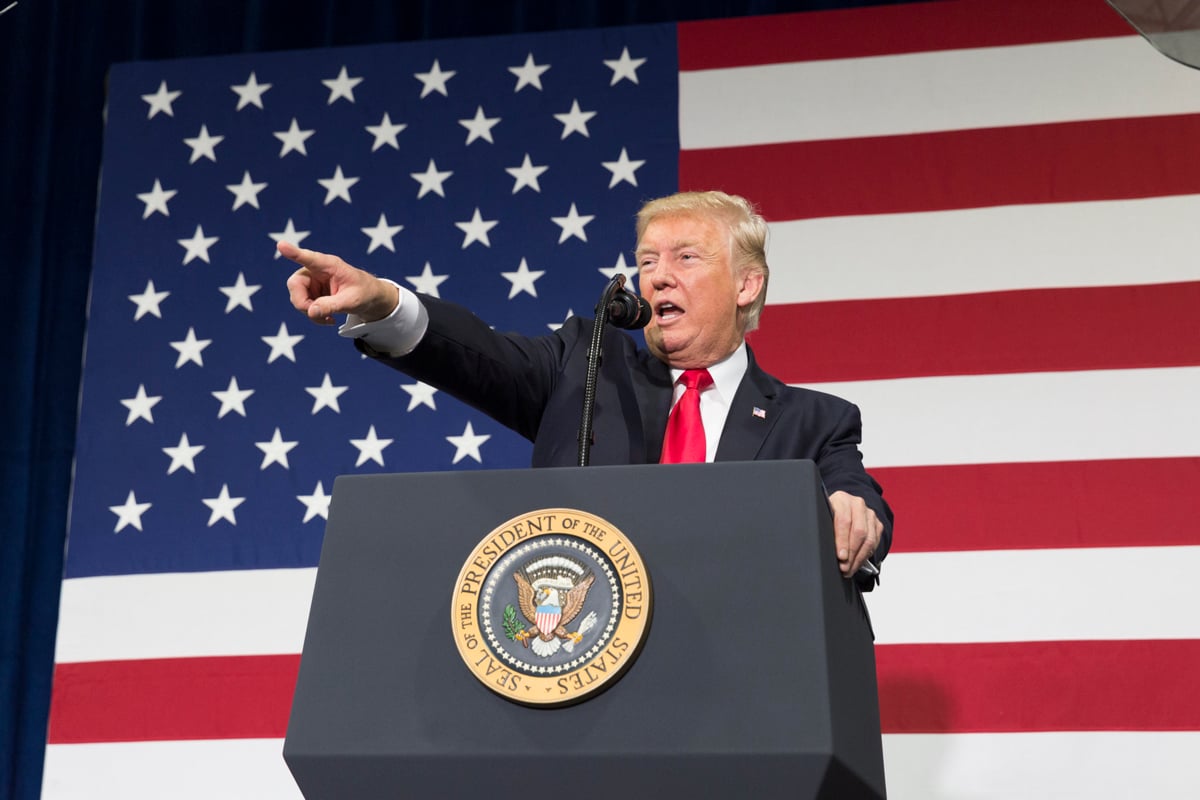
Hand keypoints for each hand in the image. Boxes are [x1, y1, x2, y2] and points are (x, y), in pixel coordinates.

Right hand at [279, 241, 397, 324]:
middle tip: (316, 315)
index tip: (281, 245)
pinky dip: (313, 315)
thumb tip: (310, 312)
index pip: (309, 258)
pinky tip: (327, 319)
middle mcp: (316, 270)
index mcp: (330, 265)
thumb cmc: (364, 293)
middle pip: (295, 284)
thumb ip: (332, 306)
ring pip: (297, 298)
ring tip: (329, 319)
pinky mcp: (311, 291)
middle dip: (303, 303)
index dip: (294, 253)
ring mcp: (312, 281)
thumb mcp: (352, 301)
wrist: (369, 298)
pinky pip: (304, 306)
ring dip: (310, 312)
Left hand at [828, 490, 881, 576]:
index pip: (844, 521)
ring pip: (869, 539)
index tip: (841, 556)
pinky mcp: (877, 524)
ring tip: (850, 569)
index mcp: (841, 500)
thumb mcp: (823, 518)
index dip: (842, 541)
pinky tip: (857, 563)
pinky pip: (875, 542)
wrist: (842, 509)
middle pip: (859, 532)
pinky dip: (866, 555)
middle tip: (845, 567)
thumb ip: (824, 528)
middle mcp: (857, 504)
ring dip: (859, 558)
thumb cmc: (830, 516)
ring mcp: (869, 514)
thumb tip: (821, 549)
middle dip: (852, 553)